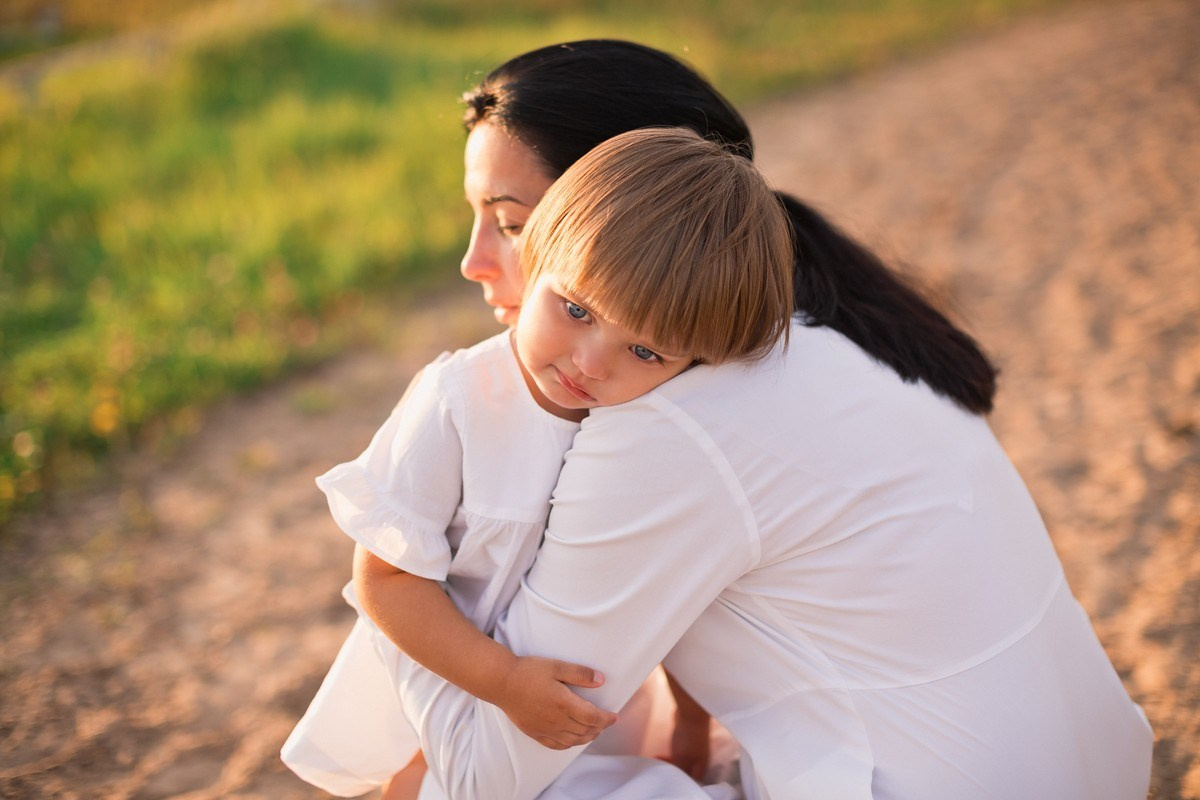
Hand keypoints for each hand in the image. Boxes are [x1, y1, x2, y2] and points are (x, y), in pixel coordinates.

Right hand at [494, 656, 618, 749]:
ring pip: (573, 741)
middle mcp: (556, 720)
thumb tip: (601, 680)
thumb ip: (580, 674)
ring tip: (594, 731)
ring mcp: (545, 729)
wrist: (501, 682)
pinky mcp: (535, 732)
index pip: (593, 717)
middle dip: (599, 728)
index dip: (607, 719)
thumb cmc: (529, 671)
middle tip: (606, 722)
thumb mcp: (557, 666)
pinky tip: (572, 740)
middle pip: (585, 730)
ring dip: (587, 737)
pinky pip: (556, 745)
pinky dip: (569, 744)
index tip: (614, 716)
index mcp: (564, 703)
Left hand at [663, 712, 710, 780]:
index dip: (683, 781)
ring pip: (681, 761)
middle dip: (674, 771)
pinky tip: (660, 754)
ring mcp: (693, 748)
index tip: (670, 778)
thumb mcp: (682, 758)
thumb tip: (676, 778)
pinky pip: (678, 751)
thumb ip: (680, 770)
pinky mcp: (687, 739)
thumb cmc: (690, 737)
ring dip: (669, 762)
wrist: (690, 713)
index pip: (694, 779)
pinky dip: (669, 754)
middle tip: (660, 769)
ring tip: (657, 761)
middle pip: (687, 770)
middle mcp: (699, 758)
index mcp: (701, 764)